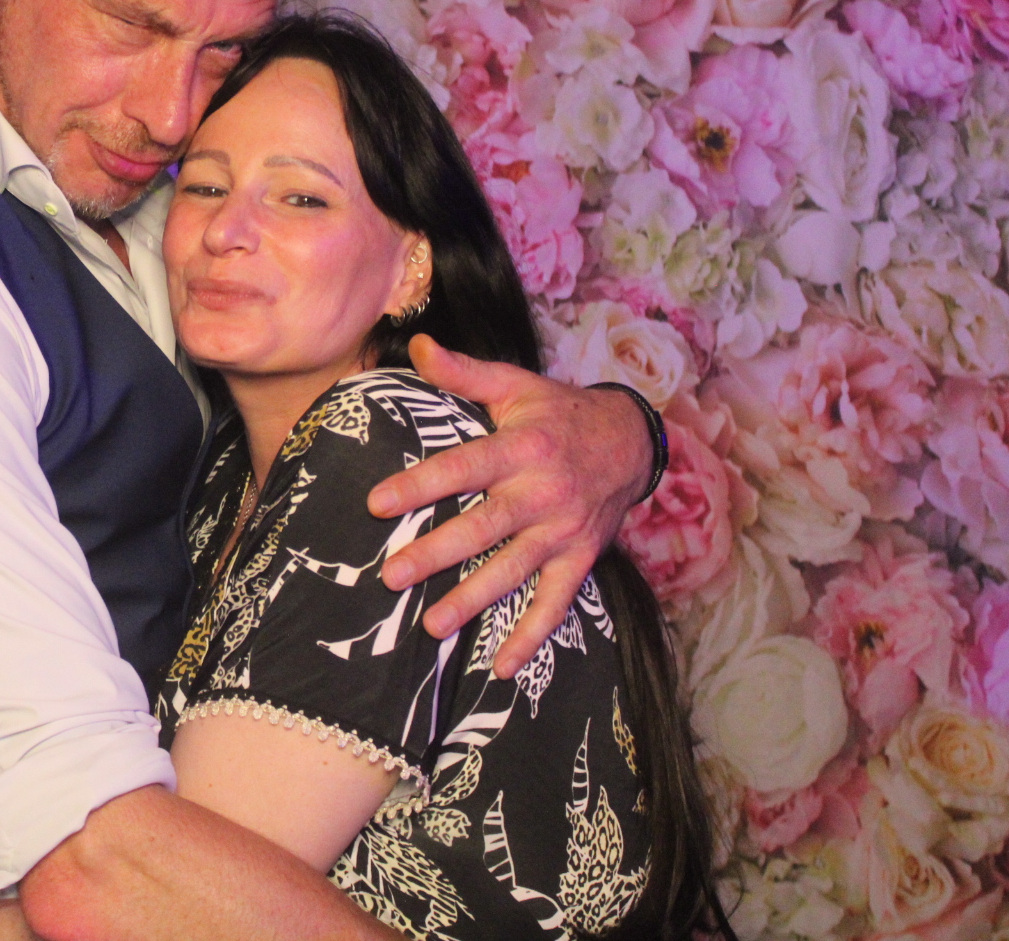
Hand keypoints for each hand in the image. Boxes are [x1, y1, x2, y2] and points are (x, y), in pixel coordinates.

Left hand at [368, 335, 650, 679]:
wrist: (631, 441)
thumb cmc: (557, 412)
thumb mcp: (514, 384)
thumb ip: (463, 371)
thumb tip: (418, 344)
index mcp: (523, 447)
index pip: (464, 467)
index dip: (422, 486)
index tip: (377, 504)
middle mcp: (543, 492)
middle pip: (484, 527)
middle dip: (437, 553)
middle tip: (392, 575)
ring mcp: (564, 530)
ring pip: (514, 570)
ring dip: (473, 600)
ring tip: (432, 625)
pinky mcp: (580, 558)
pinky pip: (556, 602)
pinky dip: (531, 635)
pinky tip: (500, 665)